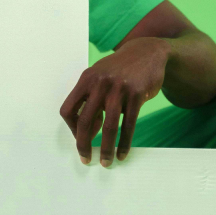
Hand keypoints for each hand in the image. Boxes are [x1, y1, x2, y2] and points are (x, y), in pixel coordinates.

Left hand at [60, 37, 169, 166]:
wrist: (147, 52)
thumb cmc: (119, 70)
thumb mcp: (100, 78)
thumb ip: (91, 102)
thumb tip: (86, 133)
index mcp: (86, 79)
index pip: (68, 109)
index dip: (70, 128)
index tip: (79, 138)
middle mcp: (100, 83)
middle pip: (85, 120)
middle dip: (83, 144)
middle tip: (86, 159)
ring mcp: (119, 88)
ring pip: (109, 126)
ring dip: (106, 148)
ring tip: (107, 162)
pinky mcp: (137, 94)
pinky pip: (128, 125)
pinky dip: (124, 142)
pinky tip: (122, 153)